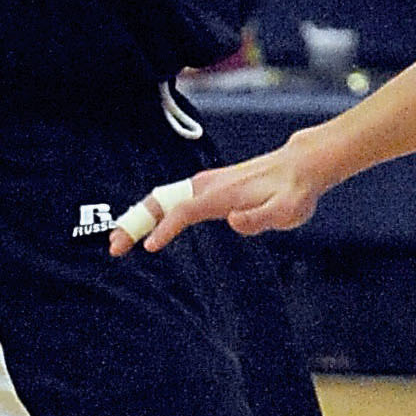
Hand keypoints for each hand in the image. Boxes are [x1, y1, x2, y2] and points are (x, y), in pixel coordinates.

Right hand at [112, 139, 328, 251]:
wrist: (300, 167)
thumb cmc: (295, 192)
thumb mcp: (287, 211)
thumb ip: (261, 218)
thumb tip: (233, 220)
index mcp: (223, 194)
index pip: (184, 211)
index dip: (165, 229)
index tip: (149, 248)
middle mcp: (209, 185)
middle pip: (161, 201)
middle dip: (135, 222)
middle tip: (115, 247)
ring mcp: (207, 183)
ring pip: (162, 198)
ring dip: (138, 217)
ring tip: (119, 239)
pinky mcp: (209, 186)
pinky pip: (172, 198)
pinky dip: (152, 211)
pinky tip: (144, 226)